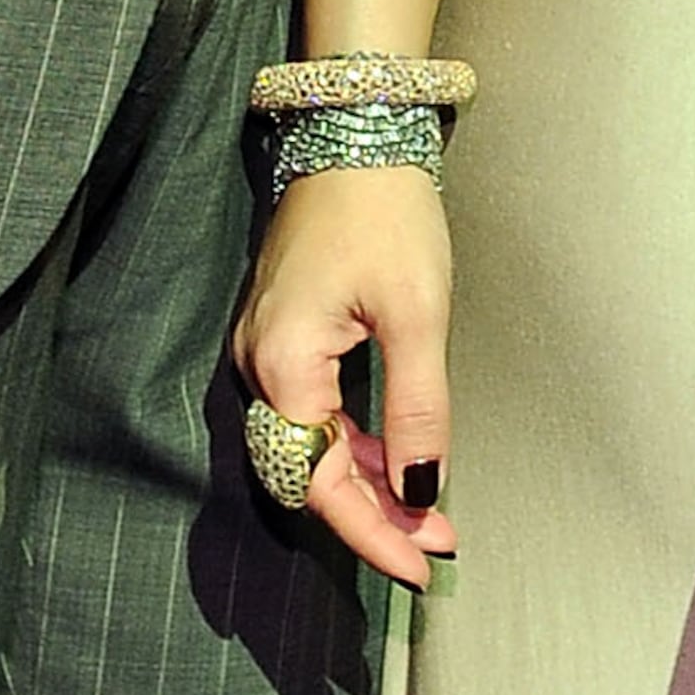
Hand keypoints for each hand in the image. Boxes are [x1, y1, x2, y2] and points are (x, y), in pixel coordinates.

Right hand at [235, 164, 459, 592]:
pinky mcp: (286, 334)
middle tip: (435, 545)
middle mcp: (260, 364)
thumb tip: (421, 490)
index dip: (371, 532)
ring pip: (313, 445)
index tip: (420, 566)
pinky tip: (398, 459)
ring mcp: (268, 349)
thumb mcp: (417, 312)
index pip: (320, 482)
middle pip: (310, 472)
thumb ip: (417, 408)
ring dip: (369, 482)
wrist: (358, 129)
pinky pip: (315, 412)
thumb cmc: (385, 210)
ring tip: (430, 514)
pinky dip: (357, 442)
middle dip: (374, 514)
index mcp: (283, 364)